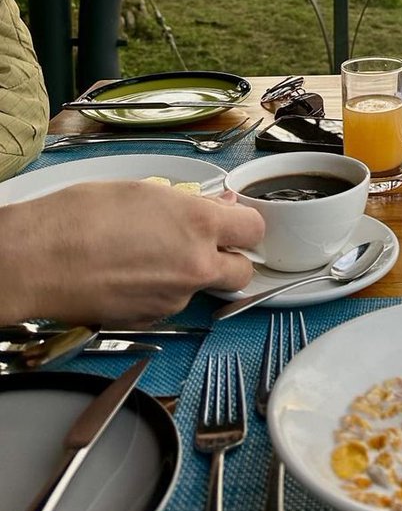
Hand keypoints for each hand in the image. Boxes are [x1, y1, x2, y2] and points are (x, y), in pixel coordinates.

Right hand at [0, 180, 265, 324]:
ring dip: (191, 275)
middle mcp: (195, 265)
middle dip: (229, 258)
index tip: (234, 222)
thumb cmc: (81, 216)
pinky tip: (134, 273)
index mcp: (199, 224)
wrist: (38, 259)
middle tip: (206, 244)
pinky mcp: (151, 319)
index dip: (244, 224)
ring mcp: (174, 297)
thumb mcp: (145, 191)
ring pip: (203, 288)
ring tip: (152, 254)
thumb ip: (190, 203)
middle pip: (242, 270)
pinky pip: (172, 304)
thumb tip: (217, 207)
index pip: (254, 228)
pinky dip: (162, 291)